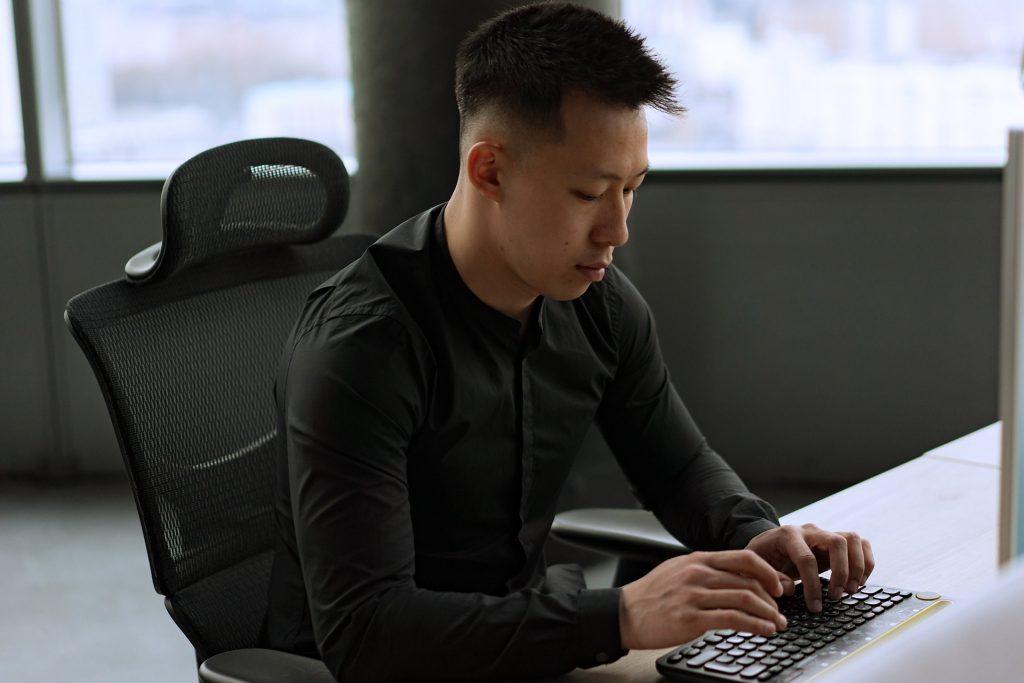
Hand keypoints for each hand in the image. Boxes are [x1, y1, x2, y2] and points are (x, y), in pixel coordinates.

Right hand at [618, 550, 787, 649]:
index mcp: (698, 559)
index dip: (768, 572)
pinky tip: (764, 631)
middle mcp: (698, 573)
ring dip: (768, 614)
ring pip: (745, 599)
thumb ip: (705, 570)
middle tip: (782, 611)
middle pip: (749, 581)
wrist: (624, 613)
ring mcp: (695, 595)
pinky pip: (732, 620)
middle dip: (772, 599)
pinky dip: (754, 625)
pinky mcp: (691, 618)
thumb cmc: (652, 594)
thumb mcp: (678, 571)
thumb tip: (736, 576)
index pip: (744, 557)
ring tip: (778, 624)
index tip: (778, 586)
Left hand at [745, 523, 874, 611]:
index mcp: (787, 535)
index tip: (815, 606)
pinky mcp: (836, 542)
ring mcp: (825, 534)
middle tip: (836, 597)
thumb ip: (770, 578)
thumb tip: (789, 589)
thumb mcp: (756, 567)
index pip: (806, 558)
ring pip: (852, 539)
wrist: (767, 546)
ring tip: (850, 590)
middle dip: (841, 572)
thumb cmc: (762, 558)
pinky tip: (858, 582)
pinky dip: (866, 562)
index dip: (812, 585)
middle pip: (837, 542)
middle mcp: (810, 531)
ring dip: (857, 567)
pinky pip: (860, 544)